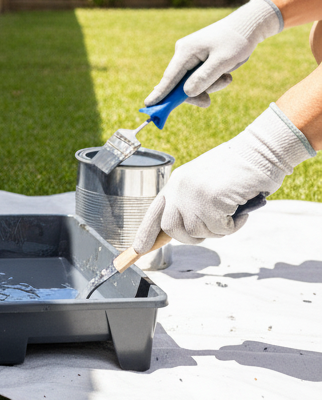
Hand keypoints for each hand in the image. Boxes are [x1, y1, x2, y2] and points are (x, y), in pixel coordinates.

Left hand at [132, 103, 313, 249]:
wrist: (260, 150)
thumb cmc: (239, 168)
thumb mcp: (205, 183)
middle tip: (214, 227)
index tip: (138, 249)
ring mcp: (193, 194)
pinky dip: (234, 225)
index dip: (146, 232)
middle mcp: (179, 187)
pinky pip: (220, 229)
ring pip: (197, 232)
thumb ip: (192, 202)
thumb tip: (186, 228)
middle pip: (171, 228)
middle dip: (190, 237)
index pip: (154, 211)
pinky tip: (241, 208)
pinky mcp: (210, 200)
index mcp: (176, 182)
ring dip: (218, 229)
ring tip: (232, 210)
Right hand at [145, 0, 282, 107]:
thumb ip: (204, 77)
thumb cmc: (236, 41)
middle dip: (197, 91)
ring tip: (228, 77)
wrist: (247, 26)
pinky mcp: (198, 57)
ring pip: (193, 80)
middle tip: (208, 102)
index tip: (148, 105)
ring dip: (209, 84)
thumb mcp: (223, 61)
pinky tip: (225, 72)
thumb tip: (186, 93)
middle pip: (181, 82)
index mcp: (185, 51)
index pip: (169, 77)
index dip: (160, 93)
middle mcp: (183, 52)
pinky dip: (211, 79)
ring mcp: (190, 55)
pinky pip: (200, 75)